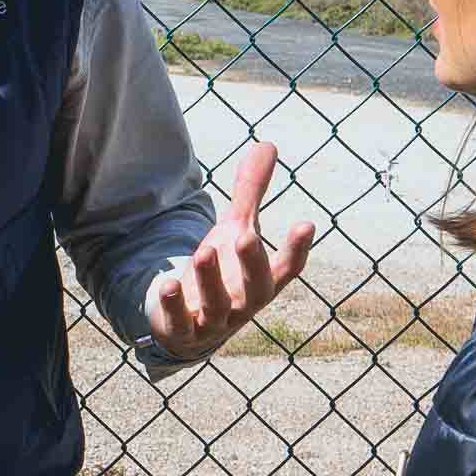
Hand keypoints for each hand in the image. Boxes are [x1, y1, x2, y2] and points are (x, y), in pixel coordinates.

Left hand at [145, 143, 318, 360]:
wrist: (189, 325)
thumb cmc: (223, 273)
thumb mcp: (236, 230)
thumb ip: (250, 192)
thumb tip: (268, 144)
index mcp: (263, 280)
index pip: (287, 268)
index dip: (297, 248)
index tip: (307, 223)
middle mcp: (244, 303)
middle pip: (257, 287)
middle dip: (252, 263)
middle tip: (247, 235)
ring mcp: (215, 320)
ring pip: (217, 305)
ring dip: (211, 279)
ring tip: (204, 250)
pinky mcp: (184, 331)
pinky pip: (181, 323)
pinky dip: (174, 306)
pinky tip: (168, 284)